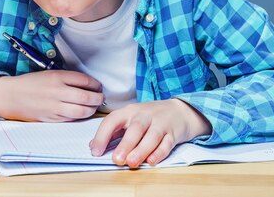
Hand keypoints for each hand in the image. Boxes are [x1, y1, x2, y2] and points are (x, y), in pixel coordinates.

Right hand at [0, 71, 104, 121]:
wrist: (11, 96)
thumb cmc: (32, 83)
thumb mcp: (50, 74)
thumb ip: (68, 78)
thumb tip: (90, 85)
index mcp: (57, 77)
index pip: (84, 80)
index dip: (96, 84)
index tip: (98, 86)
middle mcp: (57, 91)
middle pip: (86, 96)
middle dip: (98, 98)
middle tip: (100, 97)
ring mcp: (54, 107)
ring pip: (82, 111)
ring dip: (92, 109)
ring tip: (94, 106)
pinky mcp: (51, 118)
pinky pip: (71, 118)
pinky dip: (80, 116)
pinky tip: (82, 112)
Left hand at [89, 99, 211, 167]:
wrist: (180, 110)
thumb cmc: (150, 117)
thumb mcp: (131, 118)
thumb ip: (114, 131)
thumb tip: (94, 146)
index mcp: (130, 111)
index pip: (113, 120)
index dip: (103, 135)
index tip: (95, 151)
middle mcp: (145, 115)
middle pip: (135, 128)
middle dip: (125, 144)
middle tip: (117, 160)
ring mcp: (161, 123)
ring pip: (152, 136)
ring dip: (141, 150)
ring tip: (132, 163)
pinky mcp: (173, 133)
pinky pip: (167, 143)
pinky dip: (160, 152)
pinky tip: (152, 161)